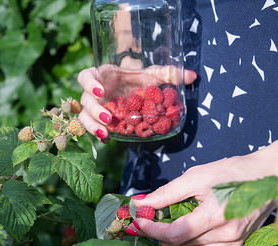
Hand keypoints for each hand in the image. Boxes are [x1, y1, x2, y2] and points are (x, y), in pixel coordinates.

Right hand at [77, 65, 196, 141]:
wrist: (134, 89)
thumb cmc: (139, 79)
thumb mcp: (151, 76)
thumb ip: (168, 74)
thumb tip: (193, 76)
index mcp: (102, 76)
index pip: (85, 76)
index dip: (89, 84)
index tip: (101, 90)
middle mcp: (95, 92)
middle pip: (84, 101)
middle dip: (94, 110)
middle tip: (109, 117)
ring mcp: (95, 107)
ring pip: (84, 117)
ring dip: (92, 126)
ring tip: (106, 133)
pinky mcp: (98, 120)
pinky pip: (92, 128)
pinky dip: (98, 134)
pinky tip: (108, 139)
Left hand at [127, 154, 277, 245]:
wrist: (269, 176)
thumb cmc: (232, 172)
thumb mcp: (196, 176)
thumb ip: (167, 193)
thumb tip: (142, 202)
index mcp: (215, 216)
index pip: (175, 234)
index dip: (153, 230)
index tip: (139, 221)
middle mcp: (227, 236)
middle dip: (161, 241)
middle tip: (151, 228)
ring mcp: (235, 245)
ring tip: (167, 238)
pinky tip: (187, 244)